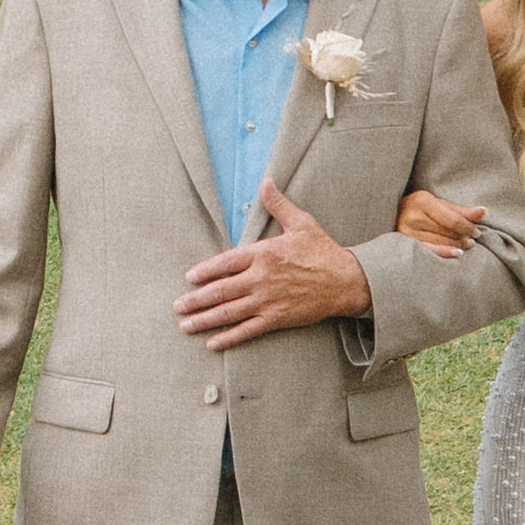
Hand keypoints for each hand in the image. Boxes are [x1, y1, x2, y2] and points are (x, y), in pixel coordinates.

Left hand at [175, 182, 374, 350]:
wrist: (346, 281)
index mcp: (263, 253)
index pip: (225, 262)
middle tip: (177, 306)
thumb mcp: (301, 223)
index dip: (204, 271)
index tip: (189, 277)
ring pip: (229, 312)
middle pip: (220, 290)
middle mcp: (260, 278)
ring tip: (185, 325)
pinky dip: (229, 338)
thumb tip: (265, 182)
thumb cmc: (323, 251)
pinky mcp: (277, 318)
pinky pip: (247, 330)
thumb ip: (278, 205)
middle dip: (195, 299)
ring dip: (204, 319)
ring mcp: (267, 301)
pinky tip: (213, 343)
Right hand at [395, 186, 484, 258]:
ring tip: (465, 246)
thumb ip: (459, 210)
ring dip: (456, 245)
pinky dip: (445, 253)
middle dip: (462, 237)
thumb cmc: (418, 209)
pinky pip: (429, 251)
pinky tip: (456, 253)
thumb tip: (483, 211)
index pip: (451, 219)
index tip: (477, 232)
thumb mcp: (437, 204)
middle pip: (446, 231)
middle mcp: (412, 215)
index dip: (467, 227)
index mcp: (422, 201)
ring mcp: (406, 231)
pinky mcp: (403, 244)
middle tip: (472, 241)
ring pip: (440, 242)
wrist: (389, 215)